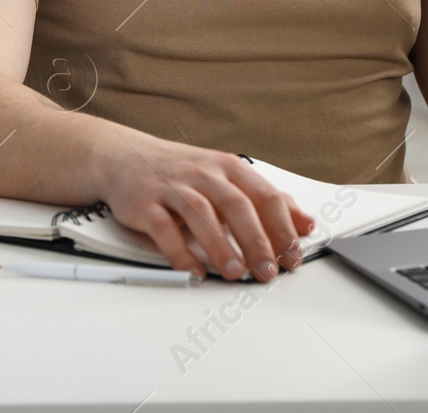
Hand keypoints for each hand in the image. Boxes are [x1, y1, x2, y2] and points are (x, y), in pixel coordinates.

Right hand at [94, 128, 316, 280]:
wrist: (123, 156)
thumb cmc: (180, 172)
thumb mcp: (226, 177)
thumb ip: (264, 199)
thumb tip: (303, 223)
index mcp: (228, 168)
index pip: (265, 196)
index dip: (283, 227)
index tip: (293, 255)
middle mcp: (203, 174)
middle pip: (237, 206)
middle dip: (257, 241)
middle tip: (268, 271)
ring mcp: (173, 187)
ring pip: (202, 215)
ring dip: (221, 246)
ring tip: (235, 272)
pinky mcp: (145, 204)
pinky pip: (164, 230)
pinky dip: (180, 253)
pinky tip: (193, 271)